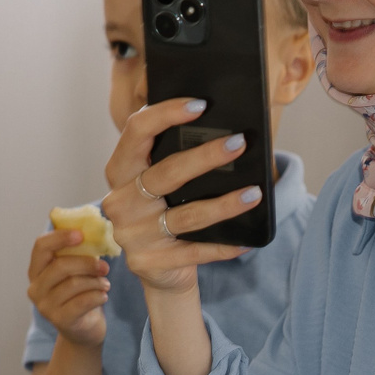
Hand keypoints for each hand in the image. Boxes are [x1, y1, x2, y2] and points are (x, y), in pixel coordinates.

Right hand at [27, 229, 108, 346]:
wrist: (84, 330)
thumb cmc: (81, 294)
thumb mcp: (77, 272)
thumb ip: (78, 253)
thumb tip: (94, 229)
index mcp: (37, 270)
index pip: (41, 247)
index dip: (60, 237)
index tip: (81, 234)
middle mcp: (35, 288)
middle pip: (61, 266)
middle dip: (87, 263)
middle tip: (105, 266)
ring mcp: (45, 306)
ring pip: (74, 284)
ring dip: (96, 281)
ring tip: (105, 284)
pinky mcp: (60, 321)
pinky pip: (83, 302)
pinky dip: (98, 296)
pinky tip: (103, 296)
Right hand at [100, 98, 259, 297]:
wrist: (160, 270)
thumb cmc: (165, 212)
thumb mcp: (162, 184)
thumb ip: (173, 158)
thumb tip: (223, 132)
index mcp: (120, 171)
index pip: (137, 131)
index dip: (166, 114)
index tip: (200, 105)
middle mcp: (120, 202)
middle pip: (166, 173)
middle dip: (205, 156)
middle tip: (239, 143)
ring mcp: (133, 235)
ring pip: (187, 215)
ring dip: (225, 204)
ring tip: (254, 193)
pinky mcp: (150, 263)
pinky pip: (196, 251)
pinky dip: (224, 245)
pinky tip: (247, 240)